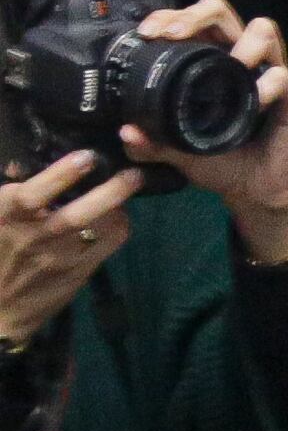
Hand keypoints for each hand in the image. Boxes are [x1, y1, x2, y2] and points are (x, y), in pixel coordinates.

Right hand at [0, 140, 141, 347]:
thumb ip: (8, 194)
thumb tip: (19, 165)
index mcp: (6, 217)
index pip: (33, 193)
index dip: (61, 174)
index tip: (86, 156)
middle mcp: (35, 238)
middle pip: (77, 214)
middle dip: (109, 193)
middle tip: (133, 174)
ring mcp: (59, 258)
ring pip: (100, 230)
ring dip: (118, 207)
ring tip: (127, 186)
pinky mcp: (78, 274)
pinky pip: (109, 247)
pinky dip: (118, 227)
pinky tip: (118, 216)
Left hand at [127, 0, 287, 258]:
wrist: (254, 193)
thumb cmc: (220, 162)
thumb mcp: (175, 151)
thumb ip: (150, 142)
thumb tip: (126, 131)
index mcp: (208, 63)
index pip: (191, 22)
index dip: (169, 17)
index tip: (149, 33)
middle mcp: (239, 60)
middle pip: (221, 12)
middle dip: (195, 15)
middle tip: (176, 35)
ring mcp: (268, 75)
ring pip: (263, 29)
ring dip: (243, 41)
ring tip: (232, 62)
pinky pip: (282, 76)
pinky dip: (268, 84)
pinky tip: (256, 100)